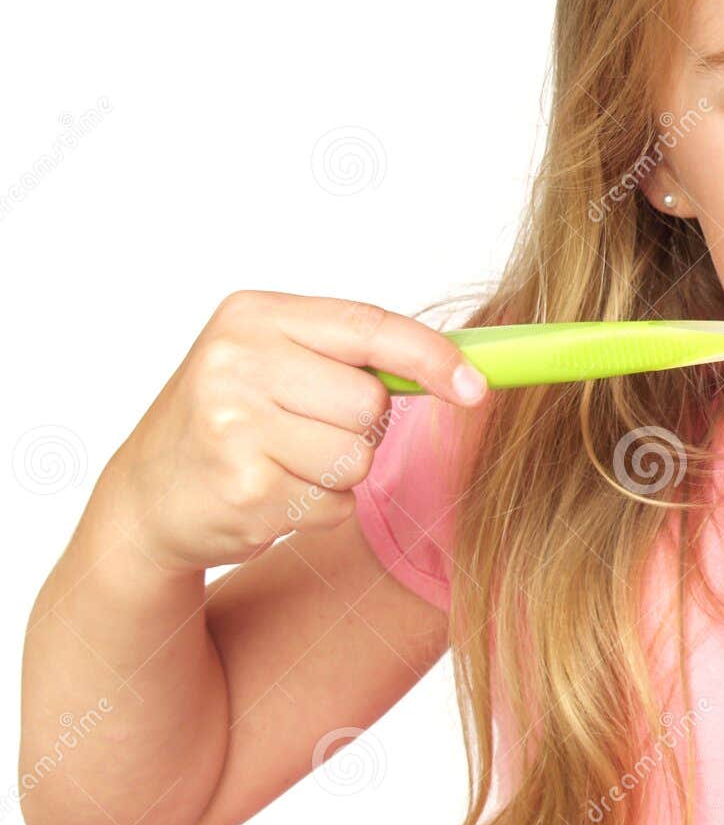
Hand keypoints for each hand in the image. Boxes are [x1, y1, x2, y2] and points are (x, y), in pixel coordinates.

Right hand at [101, 291, 486, 574]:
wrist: (147, 496)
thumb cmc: (233, 420)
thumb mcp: (275, 360)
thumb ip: (355, 355)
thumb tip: (467, 368)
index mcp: (253, 316)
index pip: (370, 327)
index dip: (432, 357)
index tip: (475, 386)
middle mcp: (236, 362)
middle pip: (371, 402)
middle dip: (359, 427)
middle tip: (304, 430)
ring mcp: (234, 426)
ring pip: (358, 456)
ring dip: (338, 473)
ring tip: (282, 463)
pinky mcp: (243, 489)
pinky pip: (334, 503)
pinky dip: (316, 508)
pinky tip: (268, 493)